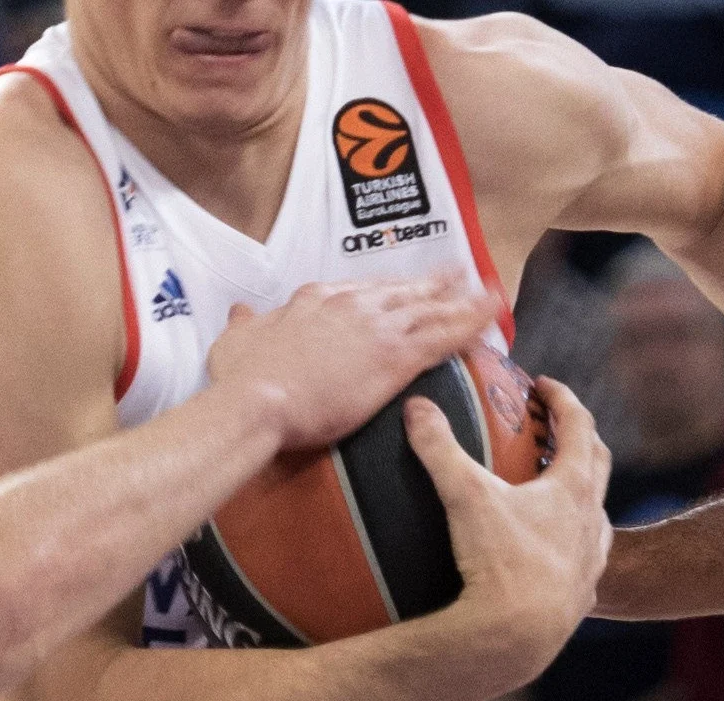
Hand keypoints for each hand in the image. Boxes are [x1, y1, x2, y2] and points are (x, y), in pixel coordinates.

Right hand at [209, 277, 503, 454]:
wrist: (258, 402)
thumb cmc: (242, 380)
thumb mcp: (233, 344)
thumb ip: (245, 326)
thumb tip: (240, 313)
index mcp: (316, 299)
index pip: (360, 290)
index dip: (385, 291)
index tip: (400, 290)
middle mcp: (351, 303)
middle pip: (402, 291)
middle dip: (433, 284)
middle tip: (458, 276)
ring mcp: (376, 326)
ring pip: (430, 307)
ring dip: (461, 299)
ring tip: (486, 294)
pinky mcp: (395, 356)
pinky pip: (444, 335)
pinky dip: (471, 323)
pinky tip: (491, 318)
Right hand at [414, 375, 611, 677]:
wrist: (518, 636)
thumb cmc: (499, 562)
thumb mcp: (465, 496)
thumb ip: (440, 448)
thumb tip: (416, 408)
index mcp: (573, 487)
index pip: (579, 425)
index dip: (562, 398)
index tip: (544, 385)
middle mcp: (592, 520)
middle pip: (597, 463)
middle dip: (578, 438)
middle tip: (555, 426)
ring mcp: (591, 560)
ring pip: (597, 516)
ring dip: (580, 495)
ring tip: (554, 492)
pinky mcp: (580, 597)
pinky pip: (583, 562)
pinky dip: (571, 546)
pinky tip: (549, 555)